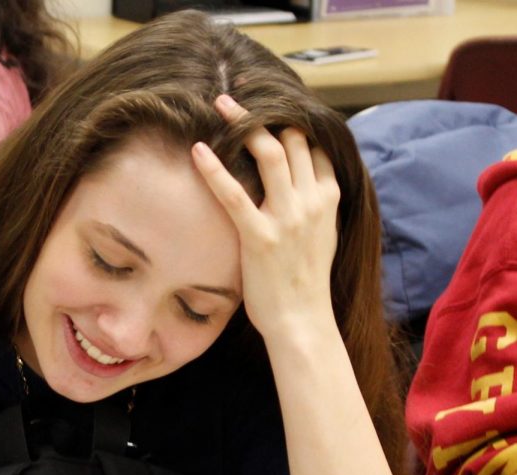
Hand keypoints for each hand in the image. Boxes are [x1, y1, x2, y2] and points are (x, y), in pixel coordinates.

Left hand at [191, 94, 340, 342]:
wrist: (303, 322)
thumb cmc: (304, 283)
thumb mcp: (321, 236)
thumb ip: (313, 204)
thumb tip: (296, 183)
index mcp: (329, 198)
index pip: (313, 144)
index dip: (290, 122)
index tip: (266, 108)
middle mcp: (312, 201)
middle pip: (291, 139)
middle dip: (264, 112)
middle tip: (235, 99)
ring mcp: (288, 218)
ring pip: (269, 152)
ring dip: (244, 123)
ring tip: (220, 106)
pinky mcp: (261, 237)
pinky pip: (235, 195)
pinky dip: (215, 169)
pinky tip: (198, 151)